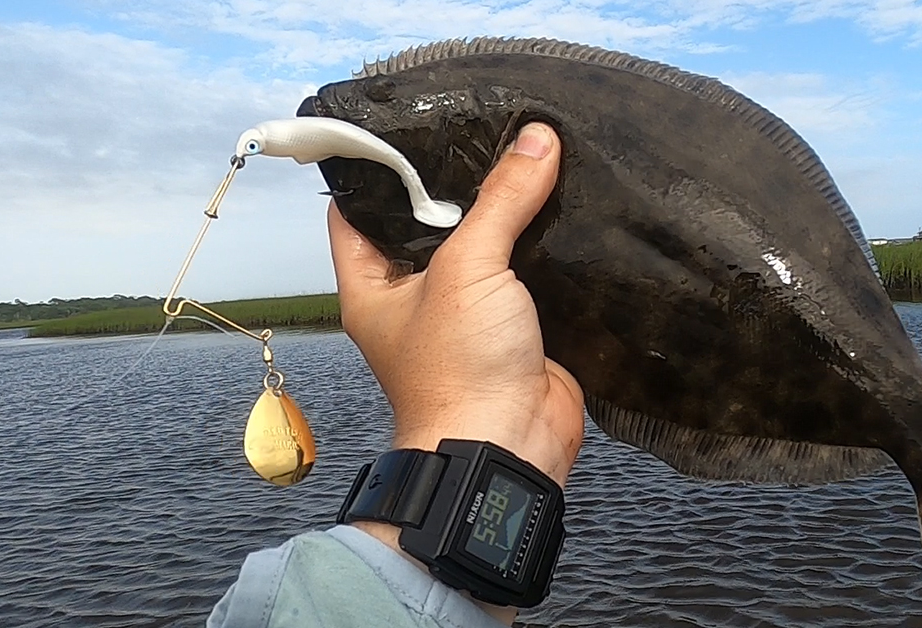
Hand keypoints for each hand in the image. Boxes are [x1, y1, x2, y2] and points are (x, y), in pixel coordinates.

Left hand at [327, 121, 583, 486]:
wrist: (509, 445)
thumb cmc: (459, 369)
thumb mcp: (469, 269)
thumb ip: (502, 200)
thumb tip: (538, 138)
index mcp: (374, 286)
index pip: (357, 212)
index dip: (377, 169)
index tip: (411, 125)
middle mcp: (416, 300)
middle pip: (430, 225)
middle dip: (458, 185)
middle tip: (486, 133)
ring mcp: (468, 316)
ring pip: (486, 249)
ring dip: (508, 216)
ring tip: (532, 157)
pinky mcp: (516, 329)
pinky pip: (527, 276)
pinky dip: (544, 248)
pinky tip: (564, 209)